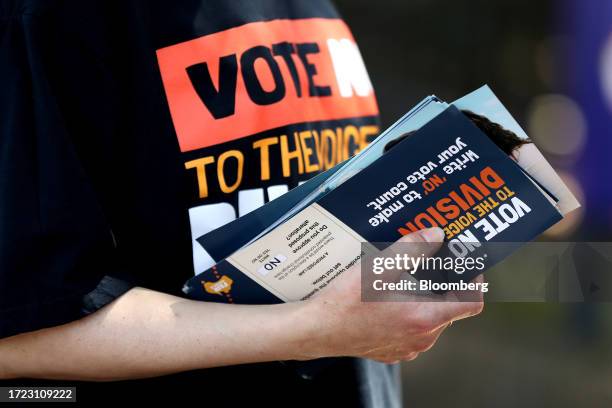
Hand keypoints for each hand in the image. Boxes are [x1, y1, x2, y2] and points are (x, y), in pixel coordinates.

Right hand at [301, 227, 483, 362]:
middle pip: (449, 310)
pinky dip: (407, 314)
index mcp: (425, 317)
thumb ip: (412, 249)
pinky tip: (387, 300)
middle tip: (430, 264)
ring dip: (424, 300)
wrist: (316, 329)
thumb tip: (435, 234)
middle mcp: (422, 338)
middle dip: (444, 286)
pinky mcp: (392, 352)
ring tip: (404, 280)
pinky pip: (411, 332)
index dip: (474, 282)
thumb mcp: (380, 267)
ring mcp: (407, 348)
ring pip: (430, 321)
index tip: (465, 266)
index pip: (471, 303)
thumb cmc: (346, 301)